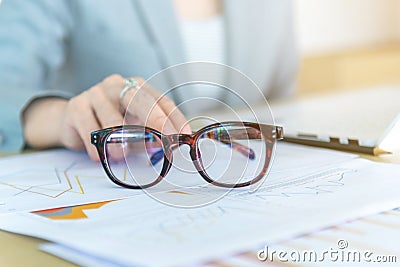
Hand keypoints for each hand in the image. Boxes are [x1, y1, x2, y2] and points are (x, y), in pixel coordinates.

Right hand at [23, 74, 190, 160]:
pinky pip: (90, 129)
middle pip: (138, 98)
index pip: (160, 100)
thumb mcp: (135, 131)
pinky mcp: (76, 106)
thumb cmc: (111, 126)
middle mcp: (117, 86)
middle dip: (155, 118)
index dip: (174, 117)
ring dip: (120, 141)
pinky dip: (98, 147)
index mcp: (136, 87)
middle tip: (166, 137)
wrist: (72, 122)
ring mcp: (95, 93)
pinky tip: (100, 155)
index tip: (185, 134)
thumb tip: (170, 145)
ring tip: (120, 155)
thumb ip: (151, 136)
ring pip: (113, 117)